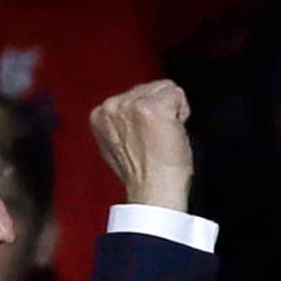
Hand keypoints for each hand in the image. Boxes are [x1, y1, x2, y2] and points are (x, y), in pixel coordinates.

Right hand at [90, 79, 192, 212]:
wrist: (153, 193)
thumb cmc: (141, 176)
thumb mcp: (117, 145)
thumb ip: (121, 123)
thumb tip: (131, 113)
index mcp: (98, 115)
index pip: (135, 94)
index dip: (145, 116)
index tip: (142, 140)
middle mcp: (111, 106)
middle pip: (150, 88)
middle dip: (158, 111)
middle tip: (153, 142)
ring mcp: (131, 105)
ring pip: (165, 88)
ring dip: (170, 113)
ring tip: (160, 139)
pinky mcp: (152, 107)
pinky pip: (178, 94)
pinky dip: (181, 113)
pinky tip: (170, 135)